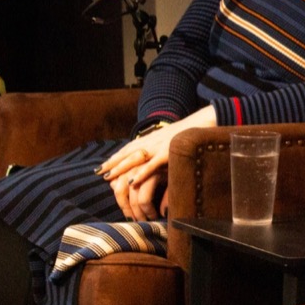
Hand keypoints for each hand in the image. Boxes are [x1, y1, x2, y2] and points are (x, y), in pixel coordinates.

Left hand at [99, 106, 215, 219]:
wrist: (205, 123)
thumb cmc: (191, 133)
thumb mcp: (174, 141)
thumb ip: (165, 150)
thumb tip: (158, 162)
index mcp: (154, 138)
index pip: (130, 147)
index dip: (117, 156)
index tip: (104, 165)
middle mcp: (153, 141)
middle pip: (128, 152)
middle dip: (112, 162)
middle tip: (98, 172)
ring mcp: (160, 146)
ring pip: (135, 158)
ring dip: (121, 167)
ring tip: (108, 177)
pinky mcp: (169, 153)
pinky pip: (152, 164)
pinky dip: (141, 172)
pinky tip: (132, 181)